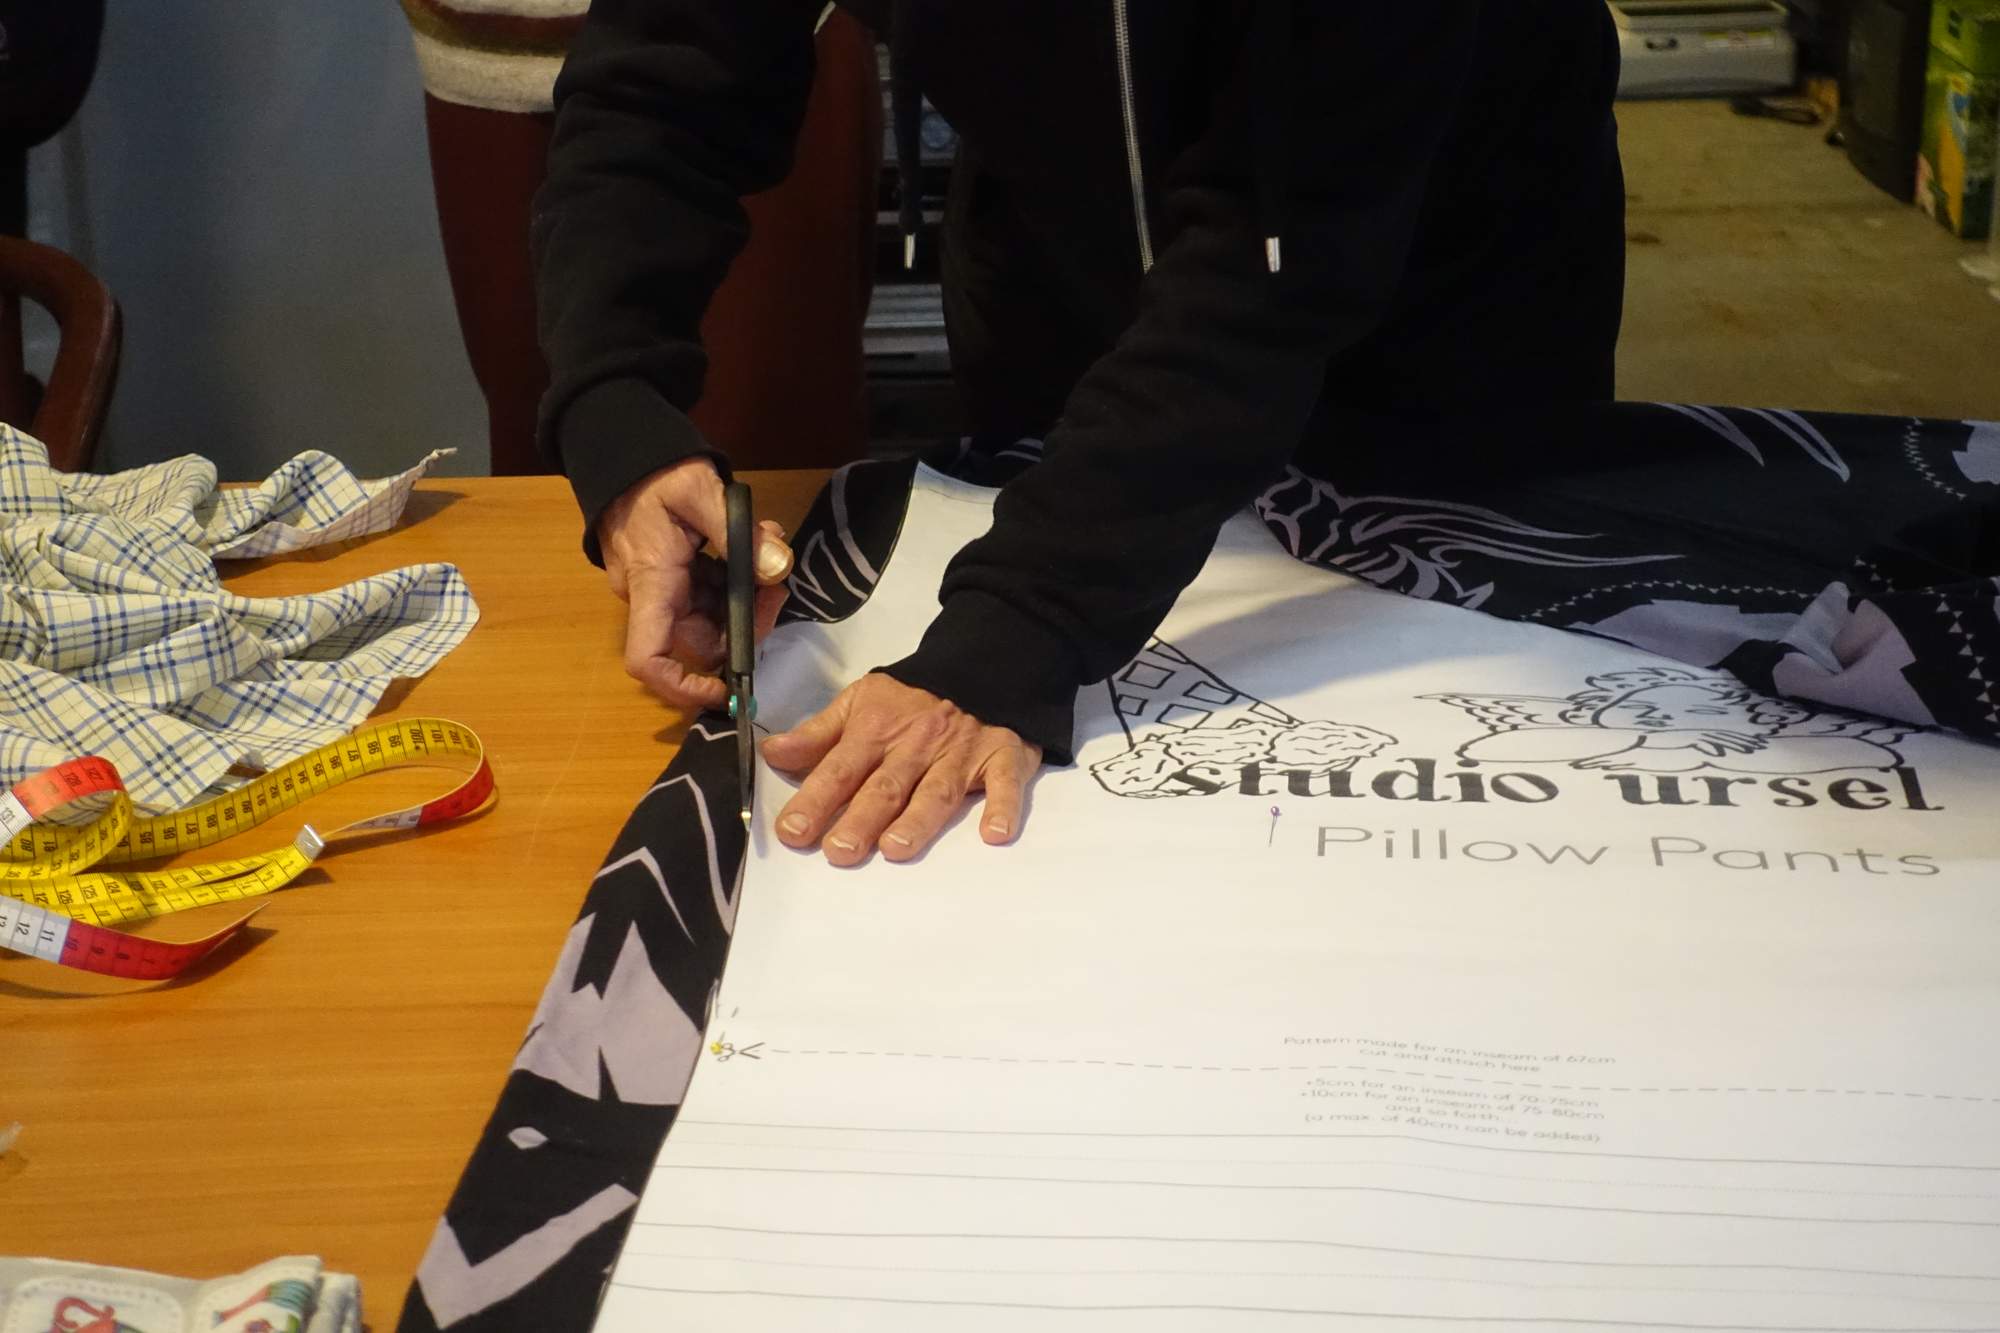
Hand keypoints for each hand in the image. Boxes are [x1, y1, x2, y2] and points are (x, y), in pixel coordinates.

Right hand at [598, 458, 791, 708]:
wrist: (623, 448)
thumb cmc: (655, 470)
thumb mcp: (702, 492)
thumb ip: (742, 535)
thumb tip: (778, 570)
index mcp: (652, 582)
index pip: (649, 658)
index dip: (684, 687)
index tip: (728, 690)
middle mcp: (650, 595)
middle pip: (700, 638)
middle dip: (746, 620)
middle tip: (777, 585)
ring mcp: (659, 587)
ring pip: (710, 615)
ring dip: (745, 595)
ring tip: (768, 548)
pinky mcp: (670, 574)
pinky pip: (705, 593)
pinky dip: (733, 579)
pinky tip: (753, 546)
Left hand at [763, 673, 1041, 865]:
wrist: (981, 663)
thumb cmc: (912, 696)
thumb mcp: (860, 701)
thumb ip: (818, 733)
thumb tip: (772, 753)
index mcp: (876, 730)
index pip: (840, 768)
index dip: (816, 799)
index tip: (793, 831)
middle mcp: (916, 744)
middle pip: (886, 786)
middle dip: (861, 817)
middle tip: (840, 851)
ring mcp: (961, 752)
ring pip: (937, 790)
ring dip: (918, 819)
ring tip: (896, 848)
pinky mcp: (1003, 756)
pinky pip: (1006, 782)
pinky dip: (1003, 806)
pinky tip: (995, 834)